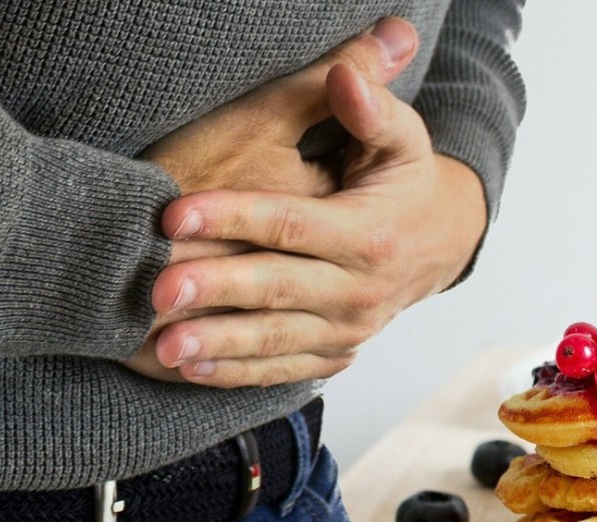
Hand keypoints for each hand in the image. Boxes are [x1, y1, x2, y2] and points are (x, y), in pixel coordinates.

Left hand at [148, 64, 486, 387]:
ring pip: (274, 340)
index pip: (291, 225)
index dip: (232, 216)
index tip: (174, 214)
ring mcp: (347, 329)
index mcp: (368, 234)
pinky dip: (236, 373)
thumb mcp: (403, 140)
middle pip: (276, 288)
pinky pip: (282, 369)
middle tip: (156, 291)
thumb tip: (343, 72)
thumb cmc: (405, 184)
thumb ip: (371, 109)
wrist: (440, 245)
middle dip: (215, 289)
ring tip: (165, 346)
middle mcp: (359, 290)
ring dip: (217, 346)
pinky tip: (189, 370)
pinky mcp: (334, 354)